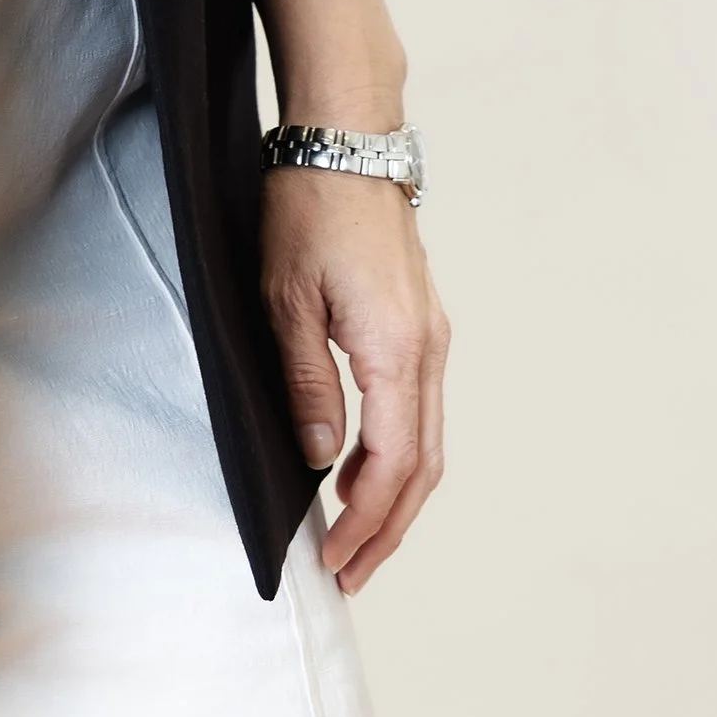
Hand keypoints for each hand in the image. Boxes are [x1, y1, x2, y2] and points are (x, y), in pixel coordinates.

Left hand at [262, 169, 448, 592]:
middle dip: (388, 530)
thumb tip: (317, 457)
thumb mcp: (285, 298)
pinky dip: (397, 454)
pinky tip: (358, 467)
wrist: (347, 141)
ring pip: (429, 442)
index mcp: (394, 347)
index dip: (364, 522)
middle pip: (423, 467)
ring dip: (396, 498)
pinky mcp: (422, 324)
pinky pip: (420, 408)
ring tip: (354, 537)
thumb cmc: (308, 207)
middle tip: (351, 574)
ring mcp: (431, 336)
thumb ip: (305, 382)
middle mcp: (427, 349)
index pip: (390, 464)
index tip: (332, 558)